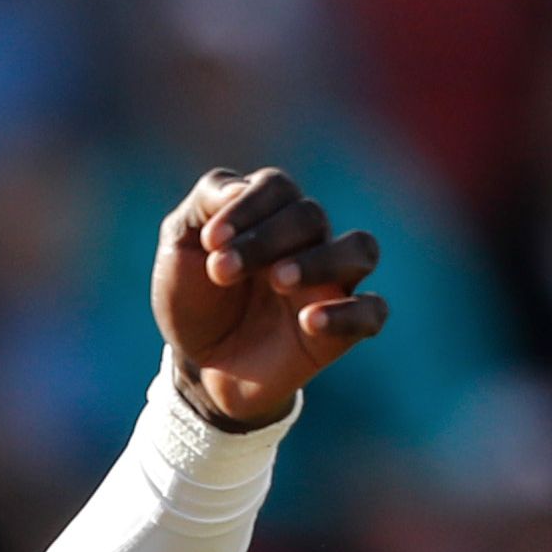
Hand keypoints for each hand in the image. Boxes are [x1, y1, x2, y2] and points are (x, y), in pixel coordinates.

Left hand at [150, 166, 387, 428]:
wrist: (198, 365)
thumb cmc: (193, 298)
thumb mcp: (179, 247)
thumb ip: (203, 205)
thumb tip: (239, 186)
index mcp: (271, 214)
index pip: (276, 187)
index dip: (246, 207)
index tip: (209, 241)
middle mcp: (309, 240)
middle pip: (310, 216)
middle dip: (264, 239)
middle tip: (222, 271)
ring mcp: (331, 283)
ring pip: (360, 249)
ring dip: (320, 260)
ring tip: (278, 280)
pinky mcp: (341, 329)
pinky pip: (373, 311)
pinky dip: (349, 313)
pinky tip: (310, 321)